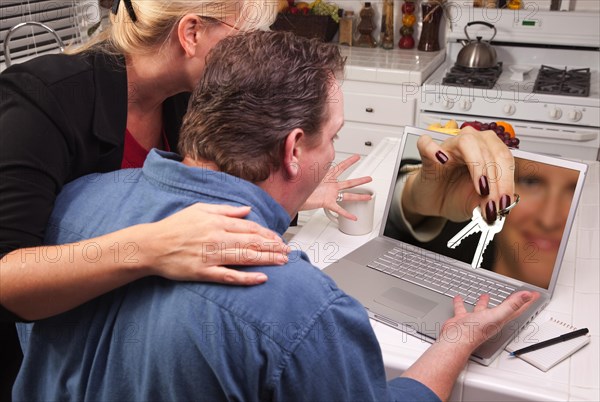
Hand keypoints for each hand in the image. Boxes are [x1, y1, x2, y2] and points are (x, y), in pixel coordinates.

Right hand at [142, 203, 289, 284]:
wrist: (152, 245)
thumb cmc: (175, 227)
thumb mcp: (200, 209)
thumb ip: (225, 210)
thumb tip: (246, 210)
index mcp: (217, 222)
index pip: (250, 228)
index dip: (267, 234)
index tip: (279, 239)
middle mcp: (217, 238)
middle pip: (252, 242)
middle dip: (273, 247)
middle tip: (287, 252)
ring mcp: (211, 256)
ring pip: (245, 257)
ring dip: (266, 260)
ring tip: (282, 262)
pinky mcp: (204, 272)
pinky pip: (229, 275)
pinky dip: (247, 278)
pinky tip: (261, 278)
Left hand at [300, 154, 371, 219]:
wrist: (292, 196)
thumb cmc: (298, 185)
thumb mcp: (305, 172)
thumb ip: (308, 163)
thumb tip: (304, 152)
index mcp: (326, 177)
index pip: (340, 167)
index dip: (349, 161)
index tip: (357, 157)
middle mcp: (330, 186)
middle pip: (349, 183)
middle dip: (360, 181)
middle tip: (369, 178)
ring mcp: (330, 195)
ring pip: (348, 196)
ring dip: (358, 196)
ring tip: (368, 197)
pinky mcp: (327, 203)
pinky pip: (339, 209)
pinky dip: (346, 214)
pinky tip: (353, 217)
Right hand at [402, 127, 514, 223]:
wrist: (434, 201)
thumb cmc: (456, 196)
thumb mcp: (478, 203)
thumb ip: (489, 202)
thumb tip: (498, 206)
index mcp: (489, 151)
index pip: (505, 158)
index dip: (508, 181)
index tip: (505, 202)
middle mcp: (472, 142)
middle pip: (491, 150)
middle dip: (496, 179)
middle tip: (493, 201)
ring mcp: (449, 146)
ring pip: (468, 143)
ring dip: (478, 166)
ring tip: (480, 188)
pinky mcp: (428, 154)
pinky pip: (427, 144)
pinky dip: (434, 149)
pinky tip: (442, 160)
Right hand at [402, 290, 538, 400]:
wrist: (457, 339)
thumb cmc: (476, 331)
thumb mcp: (497, 315)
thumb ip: (512, 304)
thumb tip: (527, 296)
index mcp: (500, 319)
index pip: (517, 308)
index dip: (526, 301)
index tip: (534, 295)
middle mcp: (489, 319)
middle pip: (502, 308)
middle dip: (508, 301)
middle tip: (512, 296)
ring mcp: (476, 320)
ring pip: (482, 308)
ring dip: (484, 302)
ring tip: (484, 295)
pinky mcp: (463, 319)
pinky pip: (463, 309)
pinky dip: (461, 303)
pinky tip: (459, 298)